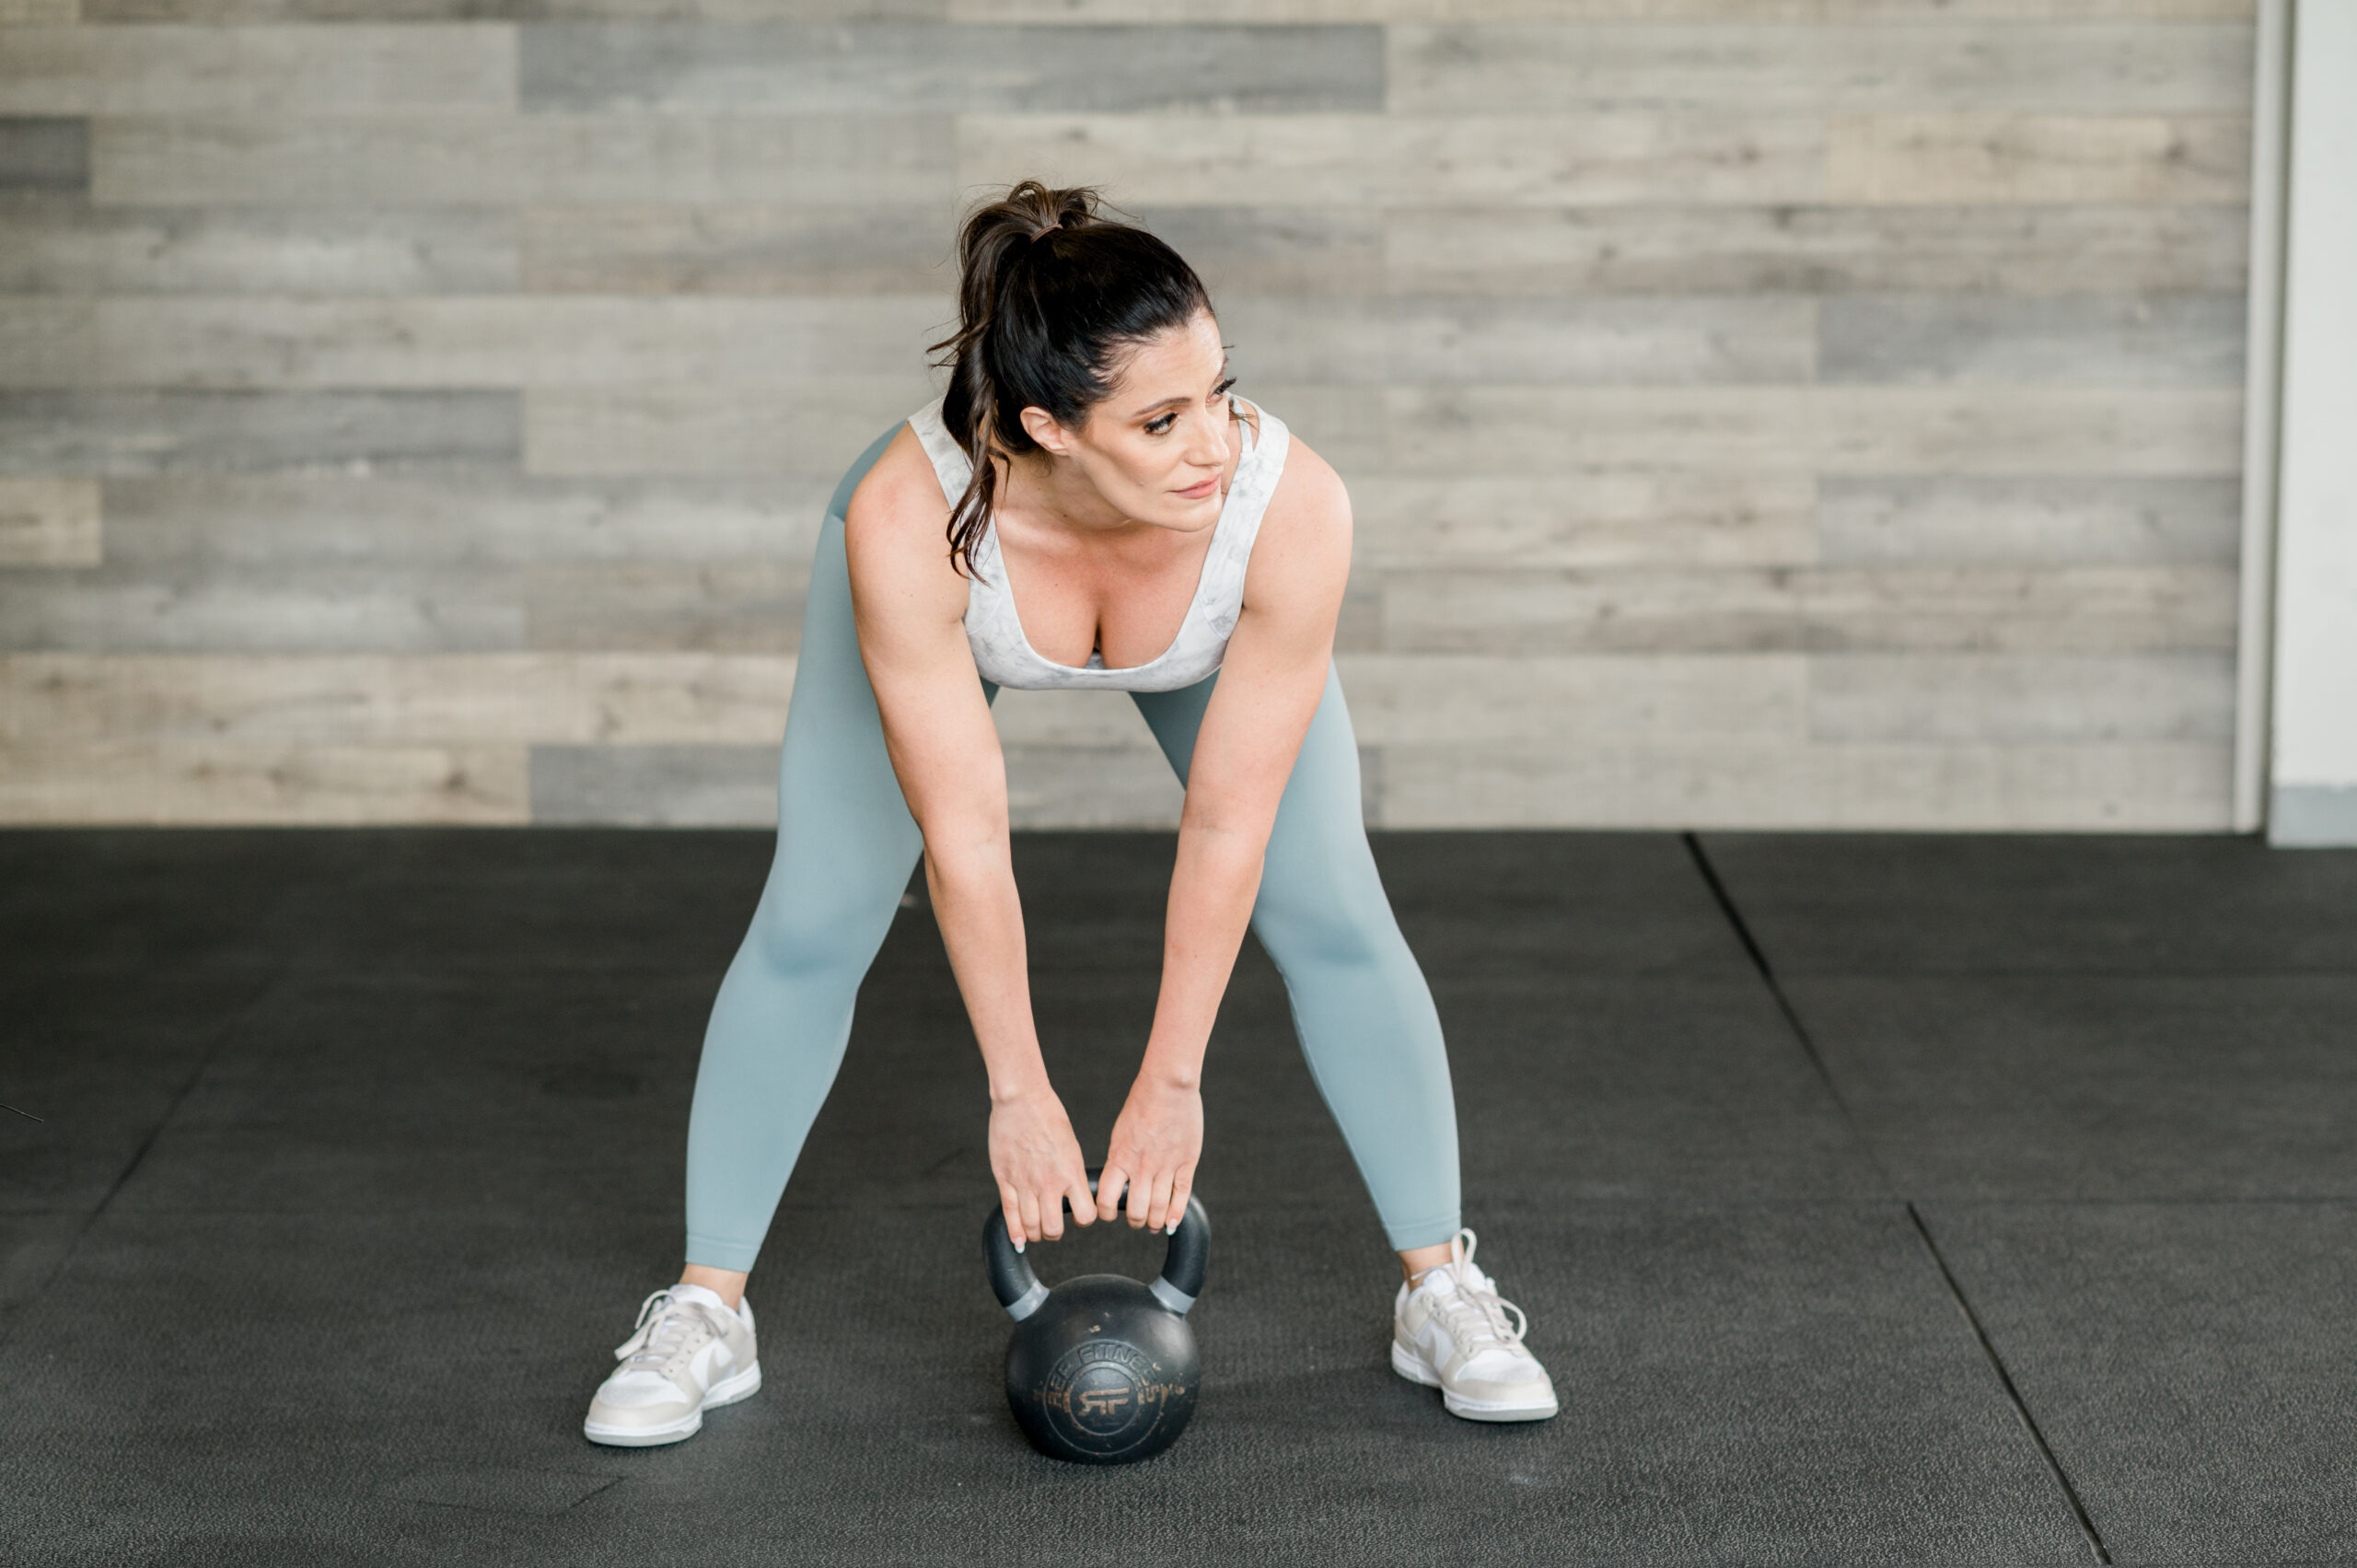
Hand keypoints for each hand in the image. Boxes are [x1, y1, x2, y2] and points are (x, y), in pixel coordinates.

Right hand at [989, 1086, 1094, 1249]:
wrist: (1022, 1100)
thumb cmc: (1049, 1117)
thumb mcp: (1072, 1147)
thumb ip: (1071, 1174)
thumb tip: (1074, 1193)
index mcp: (1071, 1173)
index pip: (1085, 1215)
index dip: (1083, 1219)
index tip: (1079, 1215)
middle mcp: (1049, 1183)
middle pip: (1053, 1229)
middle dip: (1055, 1233)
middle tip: (1054, 1227)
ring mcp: (1025, 1183)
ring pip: (1031, 1226)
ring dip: (1035, 1233)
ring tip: (1036, 1228)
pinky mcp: (1005, 1180)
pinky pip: (1010, 1214)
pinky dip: (1015, 1232)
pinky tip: (1019, 1240)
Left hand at [1097, 1076, 1202, 1232]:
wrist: (1168, 1086)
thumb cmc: (1142, 1105)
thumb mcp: (1121, 1133)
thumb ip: (1120, 1159)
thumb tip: (1119, 1183)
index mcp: (1120, 1157)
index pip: (1107, 1199)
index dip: (1107, 1213)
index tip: (1110, 1215)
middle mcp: (1142, 1166)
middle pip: (1136, 1210)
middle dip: (1134, 1221)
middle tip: (1136, 1221)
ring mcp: (1166, 1166)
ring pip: (1158, 1209)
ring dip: (1154, 1221)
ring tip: (1153, 1223)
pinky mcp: (1187, 1163)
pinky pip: (1181, 1197)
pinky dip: (1176, 1214)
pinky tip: (1172, 1223)